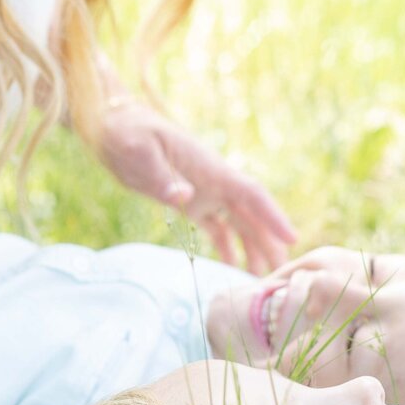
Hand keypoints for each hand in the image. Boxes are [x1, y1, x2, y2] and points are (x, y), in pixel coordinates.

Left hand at [95, 99, 295, 273]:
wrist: (113, 126)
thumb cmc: (127, 134)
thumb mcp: (140, 153)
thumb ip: (162, 178)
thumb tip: (185, 198)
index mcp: (209, 168)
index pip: (250, 193)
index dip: (272, 216)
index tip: (291, 239)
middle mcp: (213, 181)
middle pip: (250, 213)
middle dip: (268, 240)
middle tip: (283, 271)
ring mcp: (203, 191)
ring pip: (237, 222)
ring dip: (252, 246)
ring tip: (261, 277)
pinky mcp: (188, 201)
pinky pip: (215, 226)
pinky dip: (226, 246)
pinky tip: (233, 267)